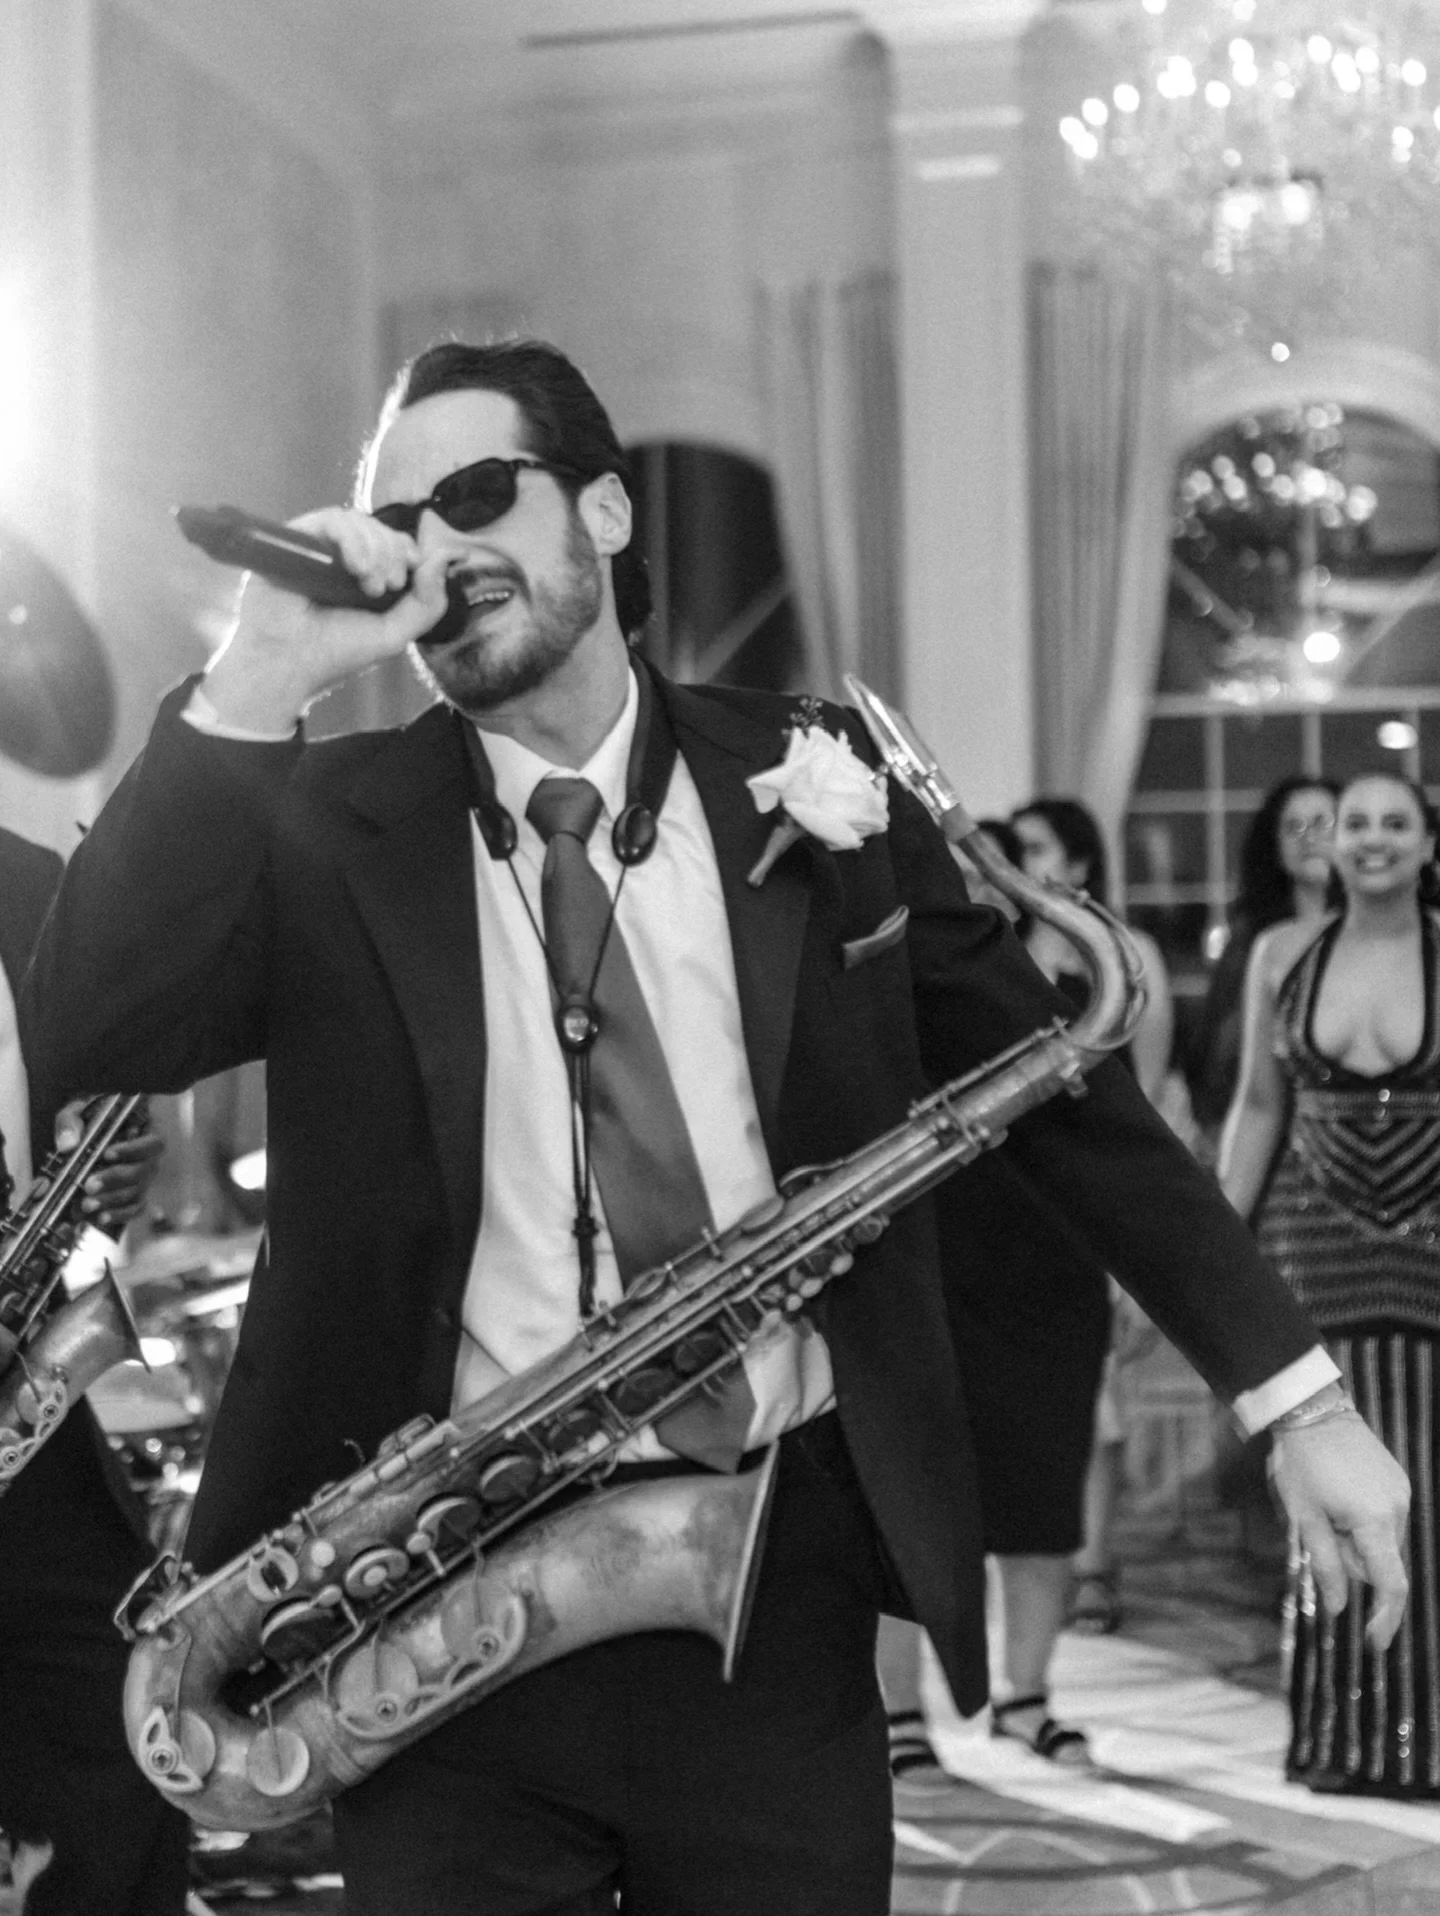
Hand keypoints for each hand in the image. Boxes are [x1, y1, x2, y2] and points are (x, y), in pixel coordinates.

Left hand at [53, 1098, 163, 1238]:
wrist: (87, 1139)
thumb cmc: (89, 1121)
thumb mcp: (77, 1112)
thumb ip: (70, 1122)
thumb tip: (68, 1144)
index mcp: (143, 1133)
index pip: (151, 1143)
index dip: (132, 1150)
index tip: (107, 1154)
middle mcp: (149, 1158)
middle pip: (142, 1171)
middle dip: (114, 1179)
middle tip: (89, 1185)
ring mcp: (143, 1179)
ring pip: (136, 1193)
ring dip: (111, 1200)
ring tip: (86, 1205)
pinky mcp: (134, 1197)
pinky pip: (134, 1209)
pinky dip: (118, 1215)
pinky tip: (100, 1218)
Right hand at [203, 507, 453, 731]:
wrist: (289, 661)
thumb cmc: (335, 652)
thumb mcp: (394, 634)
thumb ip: (427, 604)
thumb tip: (443, 560)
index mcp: (367, 576)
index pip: (396, 545)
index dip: (409, 550)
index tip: (412, 570)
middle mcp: (344, 558)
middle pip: (382, 530)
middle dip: (393, 553)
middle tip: (386, 587)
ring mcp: (321, 547)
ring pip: (360, 522)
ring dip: (376, 548)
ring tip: (369, 583)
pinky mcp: (299, 538)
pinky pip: (333, 520)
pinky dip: (352, 538)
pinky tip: (355, 566)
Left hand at [1269, 1410, 1410, 1648]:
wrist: (1312, 1410)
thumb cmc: (1301, 1464)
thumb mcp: (1303, 1517)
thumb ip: (1325, 1565)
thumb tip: (1339, 1609)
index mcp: (1375, 1521)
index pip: (1391, 1584)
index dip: (1385, 1618)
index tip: (1373, 1643)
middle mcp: (1398, 1509)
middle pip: (1380, 1562)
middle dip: (1352, 1559)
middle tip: (1318, 1526)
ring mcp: (1402, 1493)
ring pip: (1381, 1542)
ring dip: (1356, 1539)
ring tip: (1326, 1504)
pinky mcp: (1398, 1481)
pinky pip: (1384, 1519)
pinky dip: (1363, 1521)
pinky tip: (1338, 1494)